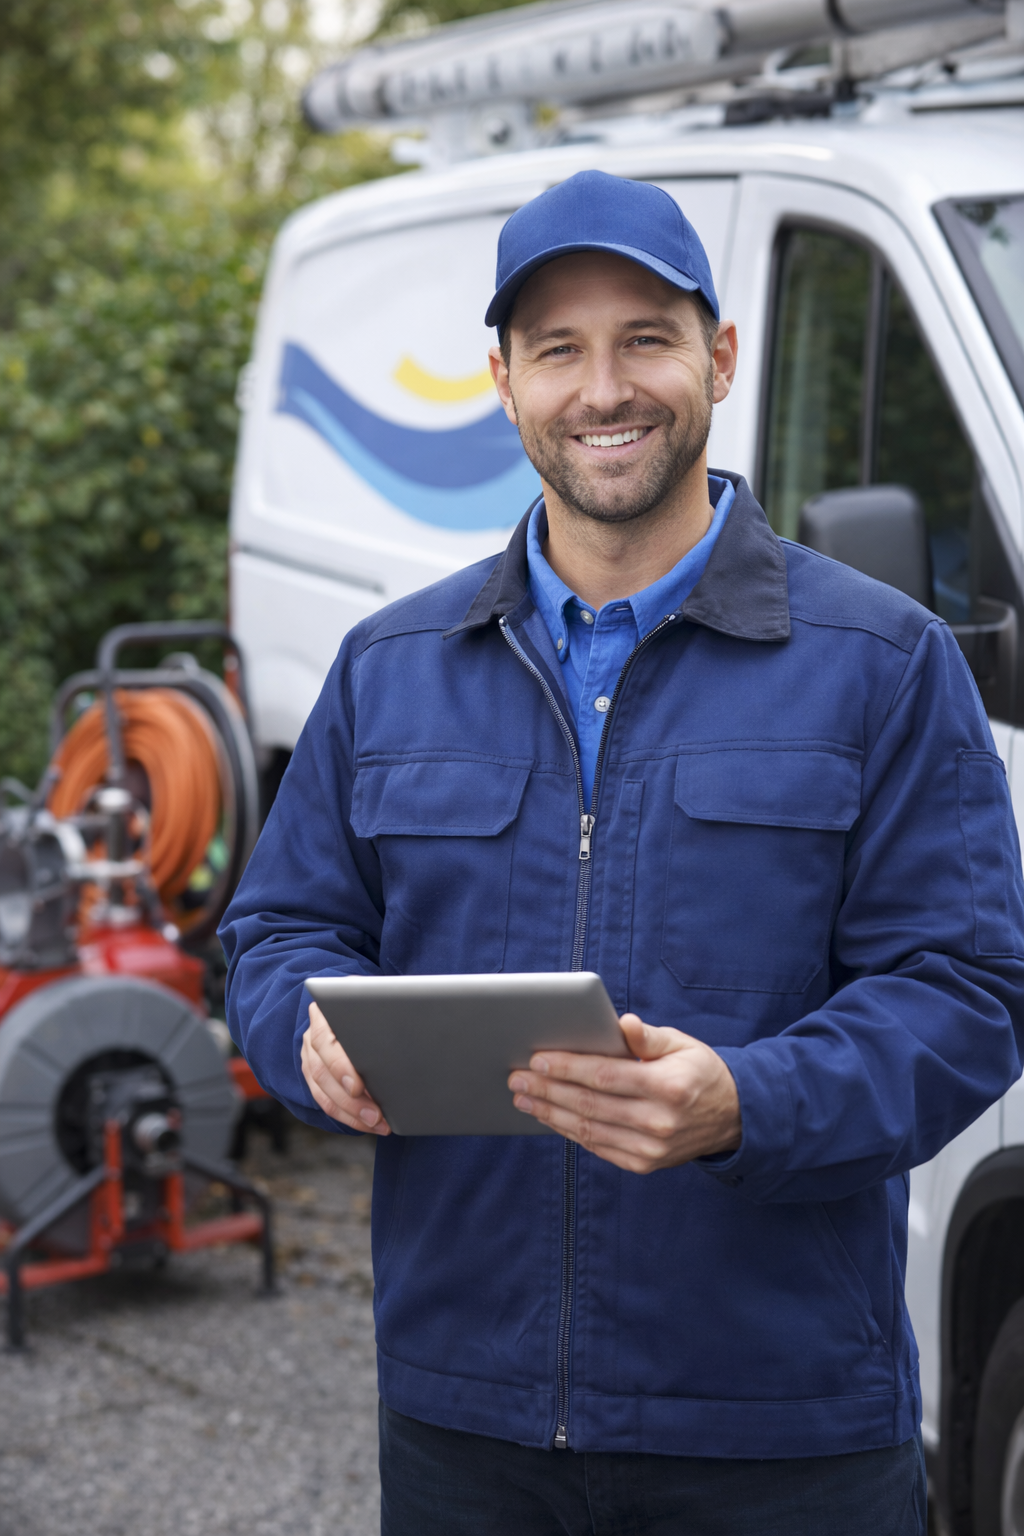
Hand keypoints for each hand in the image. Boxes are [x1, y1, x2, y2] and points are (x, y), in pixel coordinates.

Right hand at [301, 1001, 389, 1134]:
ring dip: (350, 1113)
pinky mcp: (315, 1075)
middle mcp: (312, 1035)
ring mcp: (311, 1056)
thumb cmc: (372, 999)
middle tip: (375, 1115)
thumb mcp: (376, 997)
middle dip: (350, 1100)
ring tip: (376, 1124)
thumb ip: (383, 1009)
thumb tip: (406, 1028)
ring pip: (322, 1092)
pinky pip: (325, 1101)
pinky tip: (367, 1124)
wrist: (356, 1002)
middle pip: (322, 1072)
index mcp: (325, 1012)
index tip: (356, 1086)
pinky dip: (347, 1116)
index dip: (339, 1066)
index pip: (325, 1041)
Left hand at [508, 1014, 740, 1173]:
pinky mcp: (644, 1164)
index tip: (537, 1059)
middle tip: (517, 1078)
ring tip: (524, 1098)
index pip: (605, 1076)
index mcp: (668, 1086)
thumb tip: (623, 1023)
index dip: (567, 1067)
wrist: (732, 1118)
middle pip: (590, 1105)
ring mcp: (651, 1148)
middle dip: (548, 1090)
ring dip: (550, 1114)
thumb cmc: (699, 1072)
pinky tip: (550, 1116)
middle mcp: (659, 1122)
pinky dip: (570, 1131)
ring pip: (589, 1130)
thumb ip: (648, 1037)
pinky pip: (598, 1147)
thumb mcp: (681, 1044)